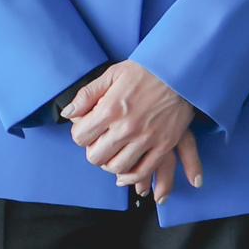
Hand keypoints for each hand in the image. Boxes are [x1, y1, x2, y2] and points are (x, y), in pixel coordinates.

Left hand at [65, 62, 202, 195]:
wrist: (181, 71)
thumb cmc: (146, 71)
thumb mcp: (113, 74)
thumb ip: (88, 94)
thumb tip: (68, 113)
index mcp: (111, 108)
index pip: (80, 137)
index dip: (80, 134)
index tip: (87, 129)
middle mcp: (127, 126)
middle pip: (96, 157)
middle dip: (93, 151)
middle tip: (100, 142)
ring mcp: (146, 138)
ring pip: (117, 167)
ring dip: (110, 163)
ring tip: (113, 153)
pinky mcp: (163, 145)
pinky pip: (142, 171)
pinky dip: (131, 177)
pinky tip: (126, 170)